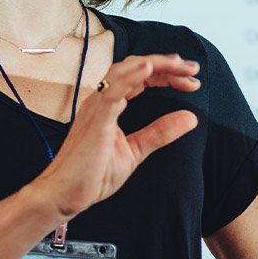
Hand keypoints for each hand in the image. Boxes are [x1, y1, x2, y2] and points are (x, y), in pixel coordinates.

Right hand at [33, 54, 201, 218]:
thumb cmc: (90, 175)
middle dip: (166, 64)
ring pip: (125, 70)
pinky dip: (131, 76)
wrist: (63, 194)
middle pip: (135, 67)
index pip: (141, 78)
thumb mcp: (136, 151)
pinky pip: (113, 90)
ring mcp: (97, 107)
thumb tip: (190, 118)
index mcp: (110, 104)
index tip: (191, 81)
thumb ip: (161, 132)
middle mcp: (102, 99)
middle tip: (193, 69)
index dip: (167, 74)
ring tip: (179, 64)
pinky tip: (149, 68)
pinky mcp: (95, 119)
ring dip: (155, 64)